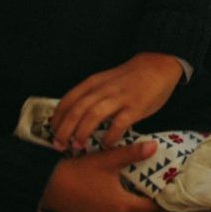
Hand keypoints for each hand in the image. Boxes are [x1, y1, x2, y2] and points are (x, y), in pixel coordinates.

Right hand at [39, 141, 160, 211]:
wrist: (49, 185)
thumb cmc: (80, 171)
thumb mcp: (108, 160)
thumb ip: (133, 153)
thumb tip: (154, 147)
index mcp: (123, 207)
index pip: (152, 208)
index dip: (158, 198)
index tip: (160, 188)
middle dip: (139, 201)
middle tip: (137, 186)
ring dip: (123, 210)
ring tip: (118, 193)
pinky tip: (104, 204)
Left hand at [49, 52, 182, 150]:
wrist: (158, 65)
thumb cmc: (130, 78)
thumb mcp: (105, 81)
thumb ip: (91, 95)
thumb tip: (73, 117)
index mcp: (93, 82)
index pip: (68, 100)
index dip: (57, 118)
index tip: (52, 133)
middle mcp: (103, 89)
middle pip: (77, 110)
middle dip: (64, 130)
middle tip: (58, 146)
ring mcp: (119, 98)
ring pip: (93, 115)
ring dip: (82, 132)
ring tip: (77, 146)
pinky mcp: (135, 107)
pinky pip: (118, 124)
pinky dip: (109, 136)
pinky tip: (106, 145)